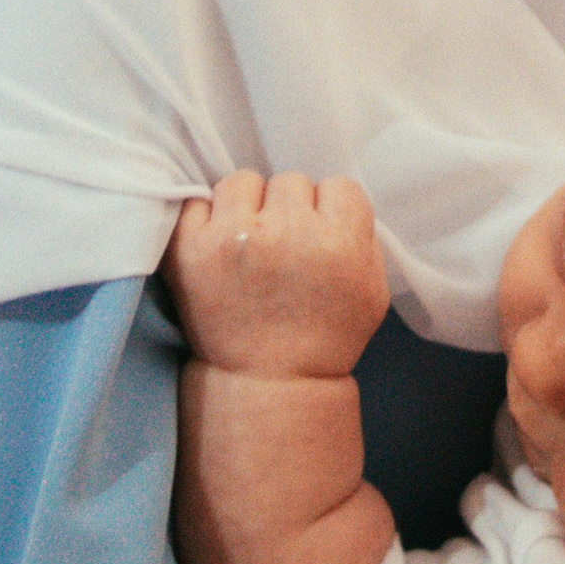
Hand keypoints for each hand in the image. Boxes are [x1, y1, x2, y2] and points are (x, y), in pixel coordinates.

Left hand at [164, 170, 388, 377]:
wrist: (270, 382)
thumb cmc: (326, 337)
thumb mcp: (373, 290)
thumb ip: (363, 237)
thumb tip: (334, 199)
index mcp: (338, 242)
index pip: (338, 187)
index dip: (331, 211)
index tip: (321, 237)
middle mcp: (287, 233)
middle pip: (291, 182)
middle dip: (290, 210)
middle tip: (285, 246)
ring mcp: (234, 237)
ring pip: (243, 181)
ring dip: (247, 204)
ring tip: (249, 239)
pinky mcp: (190, 248)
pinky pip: (196, 201)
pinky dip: (206, 218)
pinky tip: (218, 243)